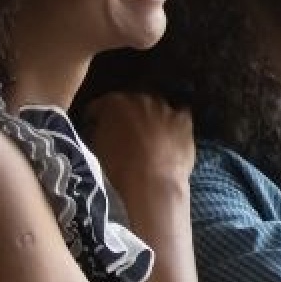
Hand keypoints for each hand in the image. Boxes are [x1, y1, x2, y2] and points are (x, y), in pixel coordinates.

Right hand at [81, 91, 194, 209]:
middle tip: (126, 131)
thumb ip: (100, 129)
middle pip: (133, 102)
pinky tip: (173, 134)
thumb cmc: (117, 166)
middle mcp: (140, 99)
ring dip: (153, 117)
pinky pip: (180, 115)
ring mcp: (165, 108)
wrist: (149, 182)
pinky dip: (175, 122)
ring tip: (151, 134)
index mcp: (114, 103)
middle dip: (129, 114)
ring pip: (157, 107)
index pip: (102, 105)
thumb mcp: (97, 145)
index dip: (99, 115)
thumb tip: (102, 128)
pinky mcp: (184, 120)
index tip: (96, 124)